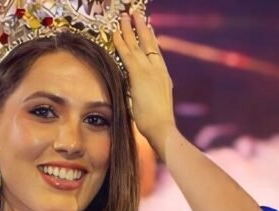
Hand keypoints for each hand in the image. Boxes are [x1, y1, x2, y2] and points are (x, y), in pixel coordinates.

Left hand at [112, 8, 176, 155]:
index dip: (151, 39)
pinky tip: (115, 33)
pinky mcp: (139, 75)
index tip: (148, 28)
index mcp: (163, 76)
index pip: (156, 53)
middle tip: (136, 14)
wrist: (162, 127)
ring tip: (124, 16)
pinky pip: (127, 54)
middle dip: (141, 27)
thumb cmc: (157, 122)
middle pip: (149, 43)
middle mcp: (158, 70)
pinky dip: (121, 42)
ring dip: (129, 29)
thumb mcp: (155, 103)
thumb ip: (148, 94)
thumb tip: (139, 94)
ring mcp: (149, 71)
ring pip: (137, 45)